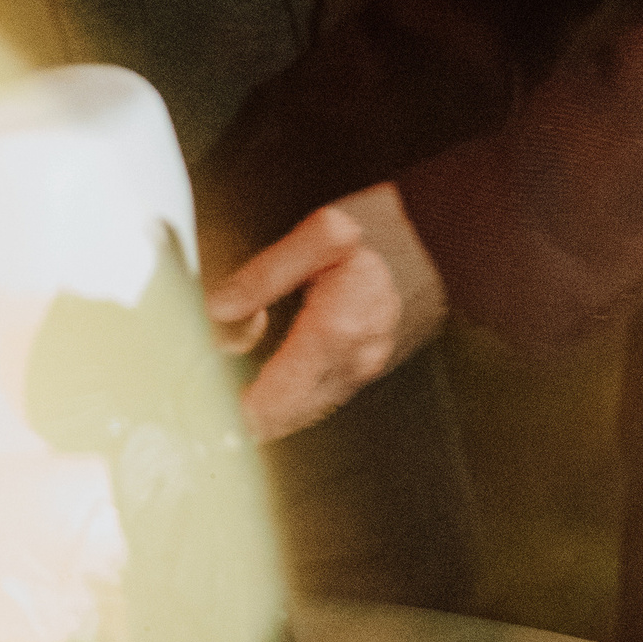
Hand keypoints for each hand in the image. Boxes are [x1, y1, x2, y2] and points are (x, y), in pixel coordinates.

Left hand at [208, 181, 448, 441]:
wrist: (438, 231)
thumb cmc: (381, 225)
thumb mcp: (321, 232)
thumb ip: (267, 272)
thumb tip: (219, 311)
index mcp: (340, 328)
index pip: (275, 397)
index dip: (237, 413)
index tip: (205, 413)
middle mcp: (357, 358)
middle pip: (287, 414)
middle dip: (246, 416)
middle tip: (204, 415)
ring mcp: (366, 367)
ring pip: (303, 411)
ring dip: (267, 411)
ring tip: (227, 406)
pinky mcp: (367, 367)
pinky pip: (320, 396)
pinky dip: (289, 398)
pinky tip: (265, 391)